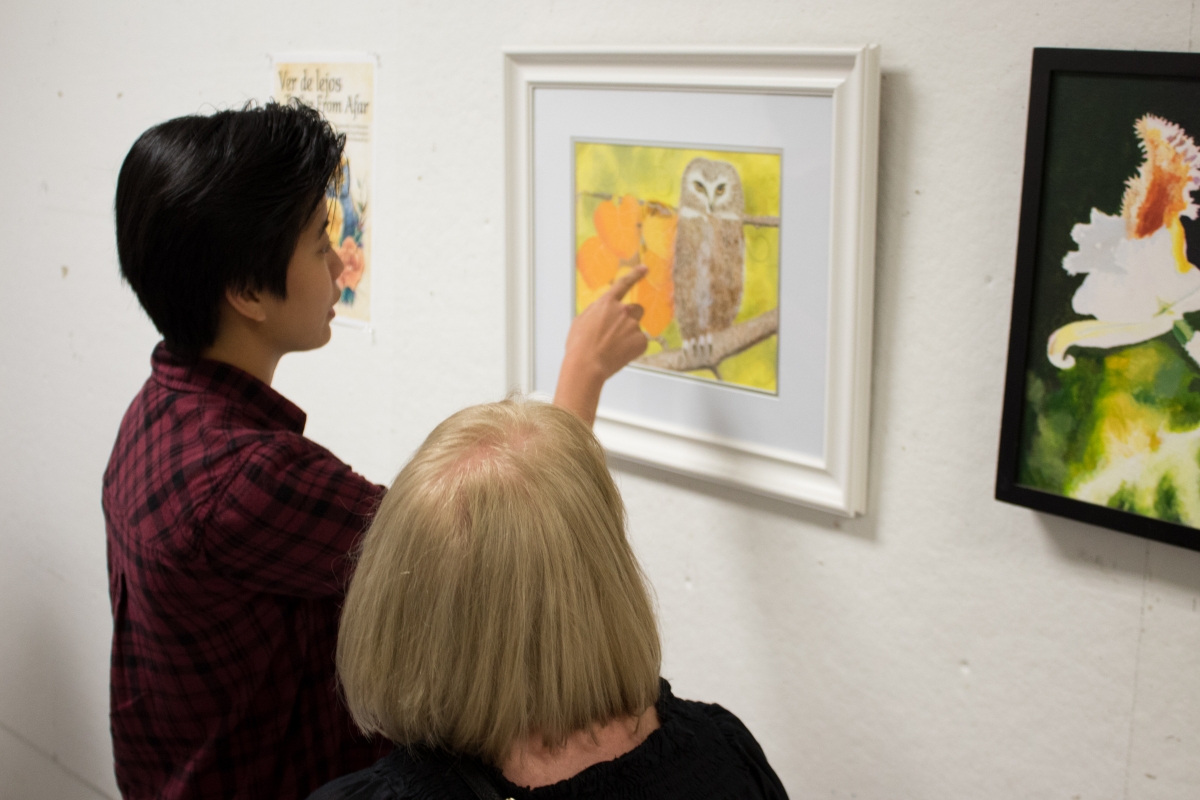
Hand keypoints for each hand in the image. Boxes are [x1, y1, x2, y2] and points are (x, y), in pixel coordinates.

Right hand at [554, 266, 648, 424]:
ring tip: (613, 347)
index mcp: (607, 304)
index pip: (624, 284)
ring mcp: (633, 326)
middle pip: (635, 309)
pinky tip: (619, 354)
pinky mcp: (640, 341)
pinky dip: (632, 349)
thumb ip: (595, 312)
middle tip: (618, 332)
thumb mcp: (581, 321)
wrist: (587, 365)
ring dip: (629, 335)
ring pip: (636, 328)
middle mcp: (623, 311)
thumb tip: (601, 312)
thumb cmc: (580, 346)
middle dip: (630, 318)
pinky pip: (640, 343)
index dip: (635, 275)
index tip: (644, 269)